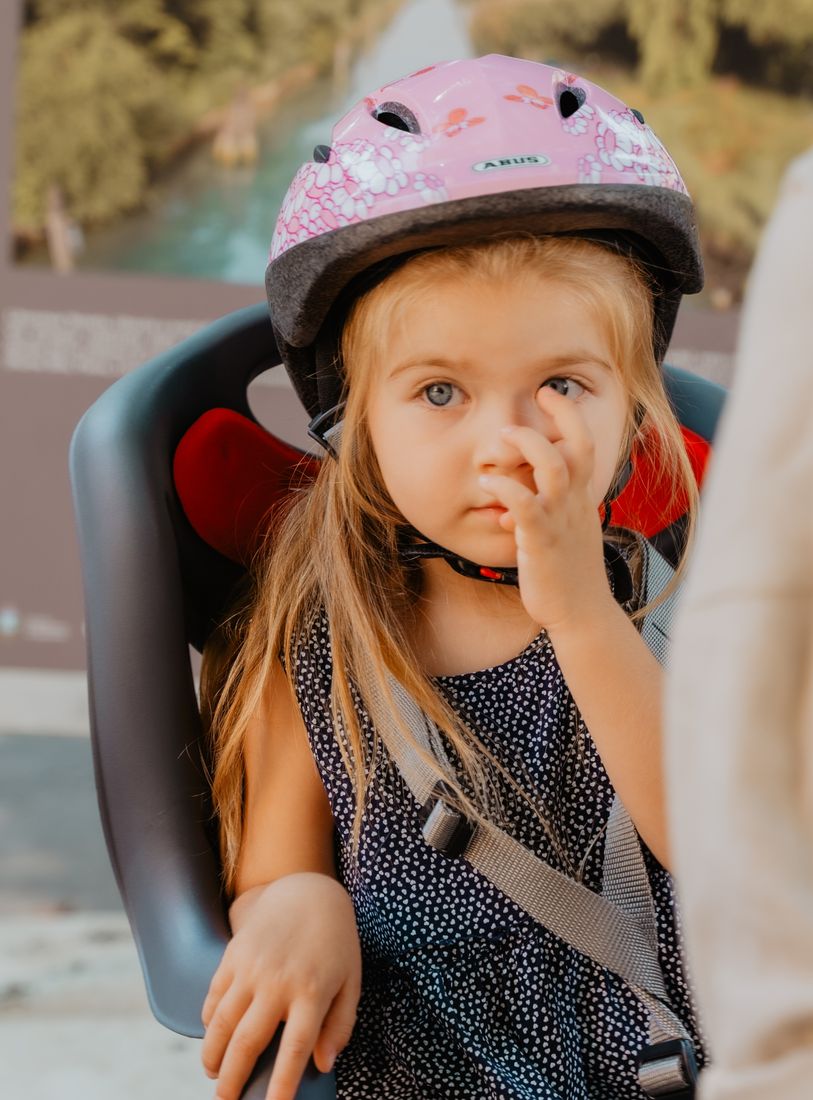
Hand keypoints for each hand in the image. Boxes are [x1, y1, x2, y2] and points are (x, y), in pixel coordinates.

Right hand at [201, 872, 361, 1099]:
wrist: (308, 892)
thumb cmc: (335, 943)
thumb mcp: (351, 982)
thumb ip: (340, 1025)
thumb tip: (322, 1064)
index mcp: (311, 991)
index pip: (294, 1049)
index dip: (282, 1085)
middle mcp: (278, 981)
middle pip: (248, 1043)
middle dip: (233, 1080)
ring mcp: (251, 967)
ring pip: (222, 1024)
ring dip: (213, 1056)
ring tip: (214, 1077)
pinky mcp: (233, 954)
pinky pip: (214, 997)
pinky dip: (209, 1023)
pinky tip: (213, 1038)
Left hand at [479, 386, 612, 632]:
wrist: (582, 614)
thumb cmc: (568, 575)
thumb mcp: (564, 534)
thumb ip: (546, 510)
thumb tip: (515, 499)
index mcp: (581, 499)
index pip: (585, 444)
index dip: (568, 414)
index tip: (548, 393)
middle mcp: (574, 504)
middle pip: (575, 446)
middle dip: (551, 419)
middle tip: (517, 416)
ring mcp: (560, 520)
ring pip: (551, 466)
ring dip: (525, 445)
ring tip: (501, 440)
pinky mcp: (541, 541)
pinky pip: (525, 504)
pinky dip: (505, 487)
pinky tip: (488, 484)